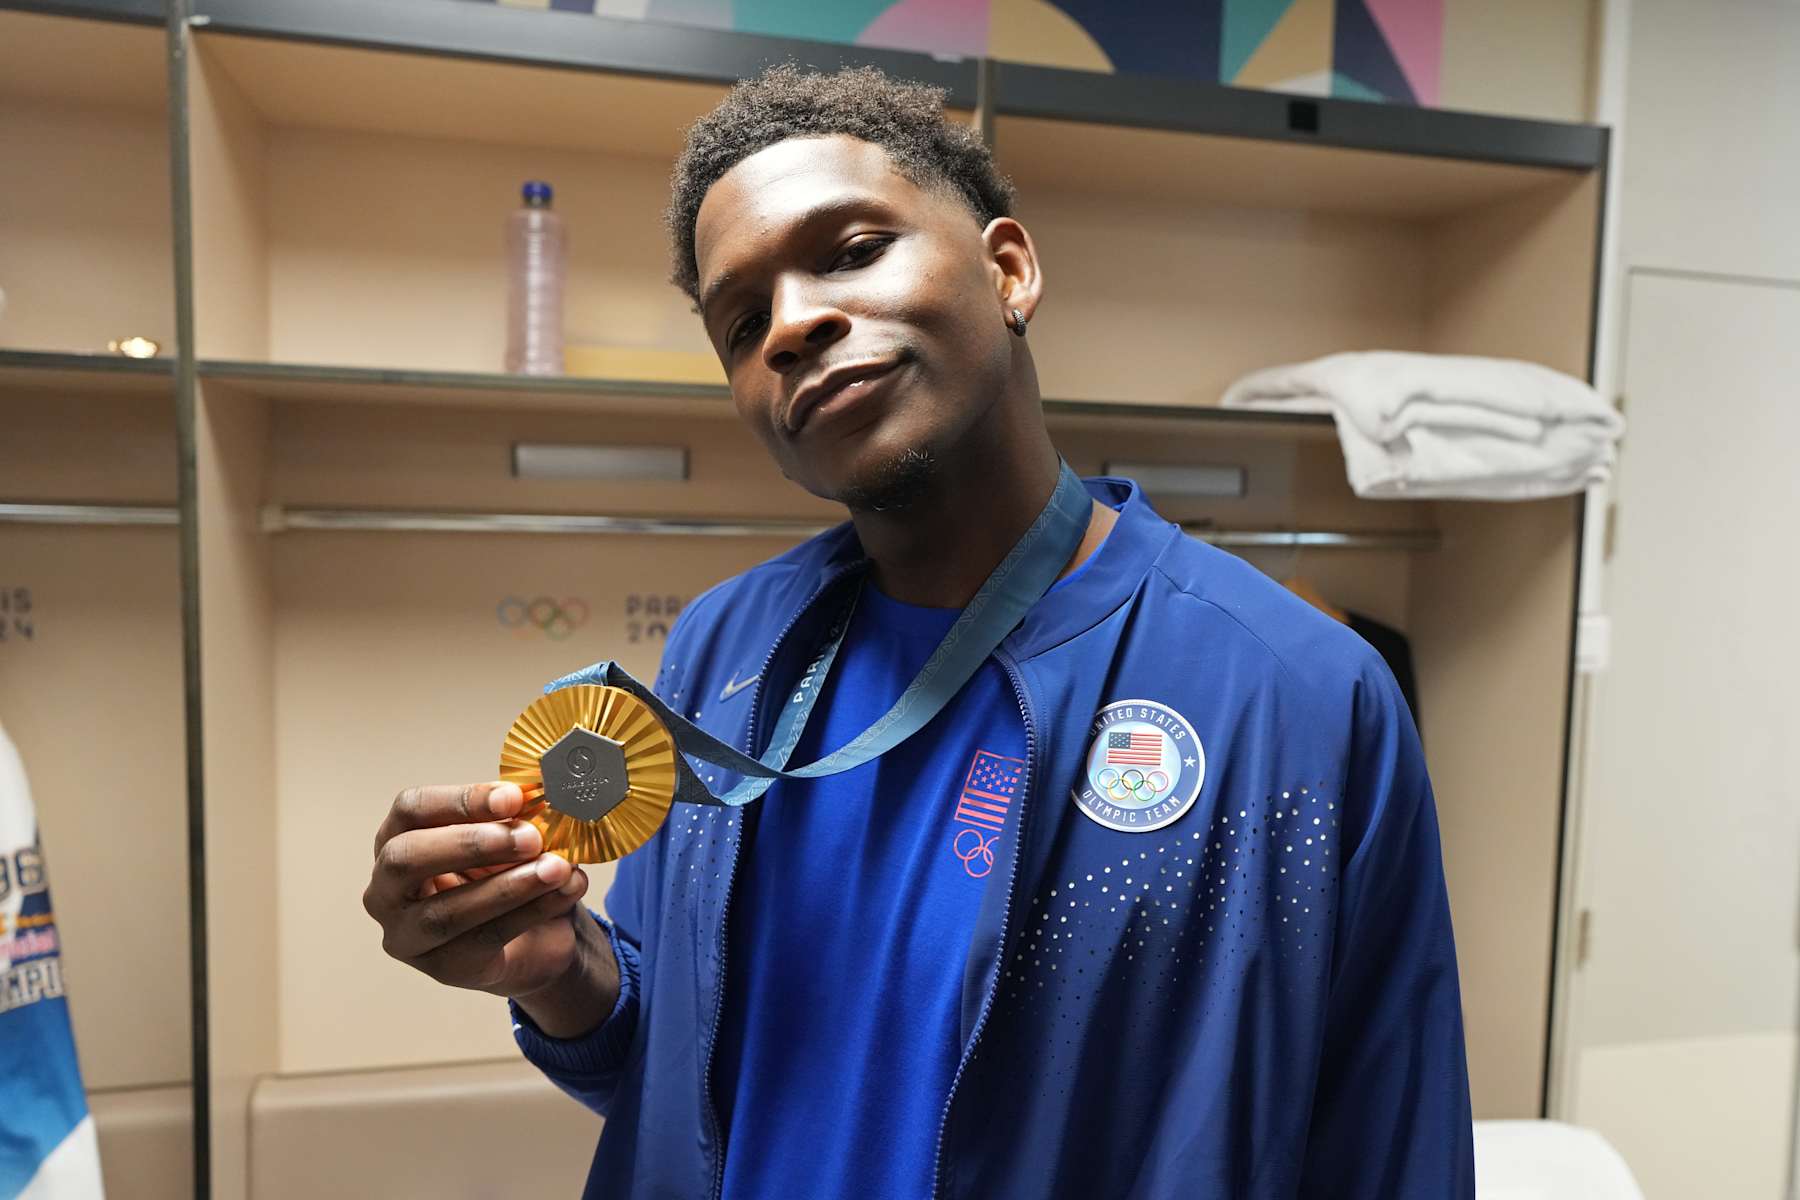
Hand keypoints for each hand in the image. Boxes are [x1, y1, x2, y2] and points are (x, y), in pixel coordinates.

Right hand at [364, 782, 591, 999]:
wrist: (532, 937)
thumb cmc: (505, 872)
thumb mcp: (507, 838)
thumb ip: (513, 818)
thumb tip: (540, 798)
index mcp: (397, 839)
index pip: (411, 809)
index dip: (461, 800)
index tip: (513, 797)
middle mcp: (386, 888)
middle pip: (407, 859)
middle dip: (471, 844)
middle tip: (530, 837)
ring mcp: (407, 935)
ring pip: (445, 912)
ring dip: (508, 887)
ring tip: (556, 867)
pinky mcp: (441, 968)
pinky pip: (484, 939)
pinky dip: (532, 911)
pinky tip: (565, 890)